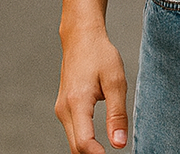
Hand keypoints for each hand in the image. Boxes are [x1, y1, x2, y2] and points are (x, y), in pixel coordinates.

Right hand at [55, 27, 128, 153]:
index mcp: (77, 102)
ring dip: (88, 149)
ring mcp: (61, 109)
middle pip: (76, 147)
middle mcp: (64, 109)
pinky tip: (97, 142)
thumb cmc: (99, 54)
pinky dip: (84, 140)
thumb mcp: (116, 81)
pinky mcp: (63, 108)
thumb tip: (119, 143)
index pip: (83, 142)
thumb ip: (117, 114)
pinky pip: (73, 131)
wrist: (81, 37)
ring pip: (73, 141)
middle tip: (112, 153)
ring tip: (106, 151)